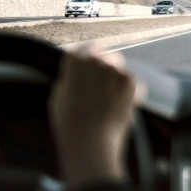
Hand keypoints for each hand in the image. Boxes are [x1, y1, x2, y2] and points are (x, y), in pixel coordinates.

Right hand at [48, 45, 143, 188]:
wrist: (90, 141)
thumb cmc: (69, 123)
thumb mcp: (59, 97)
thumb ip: (69, 79)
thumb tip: (76, 74)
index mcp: (74, 61)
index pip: (86, 49)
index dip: (91, 58)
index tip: (94, 68)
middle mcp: (95, 60)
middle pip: (106, 58)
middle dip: (107, 70)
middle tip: (104, 89)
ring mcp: (114, 69)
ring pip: (120, 71)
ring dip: (117, 82)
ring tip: (109, 104)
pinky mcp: (130, 81)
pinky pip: (132, 83)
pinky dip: (129, 94)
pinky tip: (119, 109)